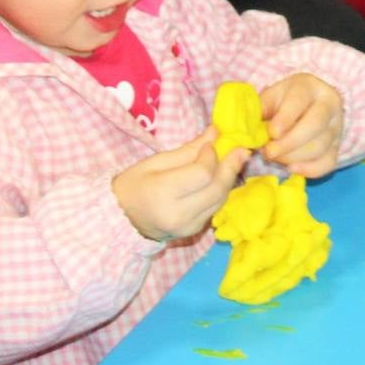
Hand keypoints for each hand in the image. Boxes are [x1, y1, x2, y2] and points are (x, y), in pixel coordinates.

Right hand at [111, 127, 249, 241]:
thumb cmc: (134, 184)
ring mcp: (187, 227)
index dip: (211, 156)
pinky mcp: (193, 232)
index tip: (210, 143)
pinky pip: (214, 209)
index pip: (201, 174)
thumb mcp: (156, 161)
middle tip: (242, 149)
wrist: (121, 219)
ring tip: (236, 160)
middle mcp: (178, 215)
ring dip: (229, 179)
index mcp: (163, 193)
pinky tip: (221, 178)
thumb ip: (187, 150)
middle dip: (231, 167)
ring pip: (220, 200)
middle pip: (216, 189)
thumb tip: (215, 132)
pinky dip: (220, 192)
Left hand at [259, 73, 343, 178]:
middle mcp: (329, 104)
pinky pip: (328, 163)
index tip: (272, 133)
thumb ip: (261, 109)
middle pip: (315, 125)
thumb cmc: (285, 100)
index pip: (299, 100)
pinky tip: (292, 169)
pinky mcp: (338, 146)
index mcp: (309, 87)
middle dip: (289, 143)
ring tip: (275, 158)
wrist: (310, 103)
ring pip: (320, 146)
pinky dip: (309, 170)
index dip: (285, 118)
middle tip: (269, 152)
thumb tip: (250, 129)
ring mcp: (336, 127)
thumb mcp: (272, 96)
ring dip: (294, 157)